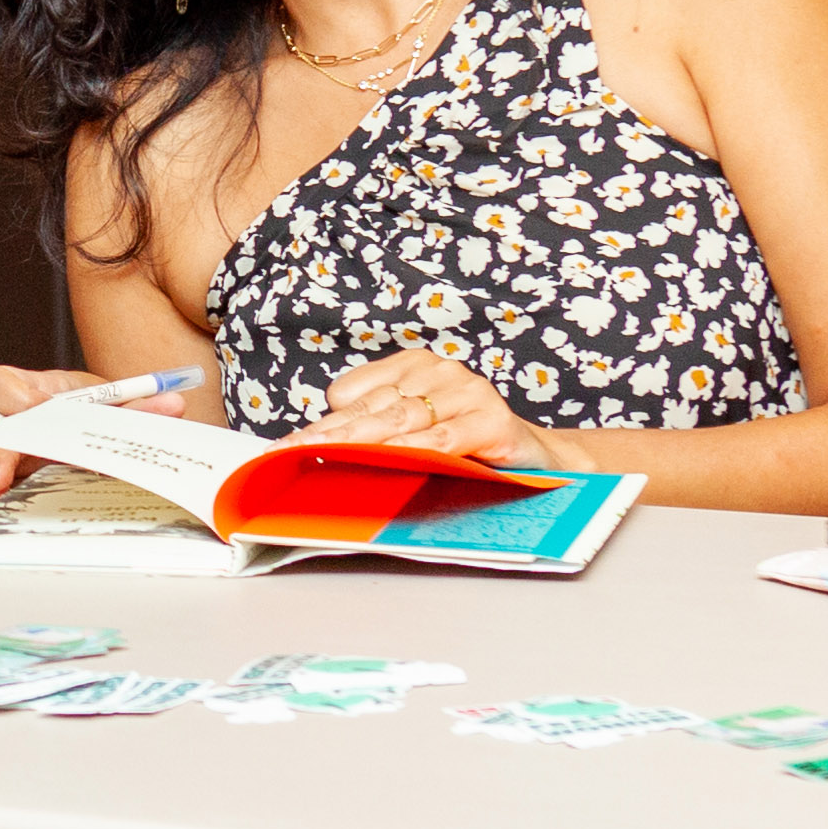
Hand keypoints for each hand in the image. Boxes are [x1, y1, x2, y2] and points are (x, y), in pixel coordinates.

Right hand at [0, 364, 187, 501]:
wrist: (100, 425)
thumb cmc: (102, 412)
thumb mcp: (120, 407)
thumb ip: (141, 408)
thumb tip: (173, 404)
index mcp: (40, 389)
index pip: (4, 382)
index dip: (14, 395)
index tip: (33, 409)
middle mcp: (16, 414)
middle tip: (3, 474)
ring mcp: (7, 441)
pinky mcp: (4, 466)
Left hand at [275, 347, 589, 470]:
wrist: (542, 461)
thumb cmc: (471, 448)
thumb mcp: (420, 432)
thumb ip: (381, 431)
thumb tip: (322, 446)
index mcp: (414, 366)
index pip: (353, 391)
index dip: (321, 421)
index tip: (285, 444)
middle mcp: (439, 371)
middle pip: (371, 407)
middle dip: (328, 433)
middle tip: (290, 453)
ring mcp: (467, 391)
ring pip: (401, 420)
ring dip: (360, 441)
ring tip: (325, 456)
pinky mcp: (492, 419)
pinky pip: (443, 437)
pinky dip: (414, 449)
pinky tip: (388, 458)